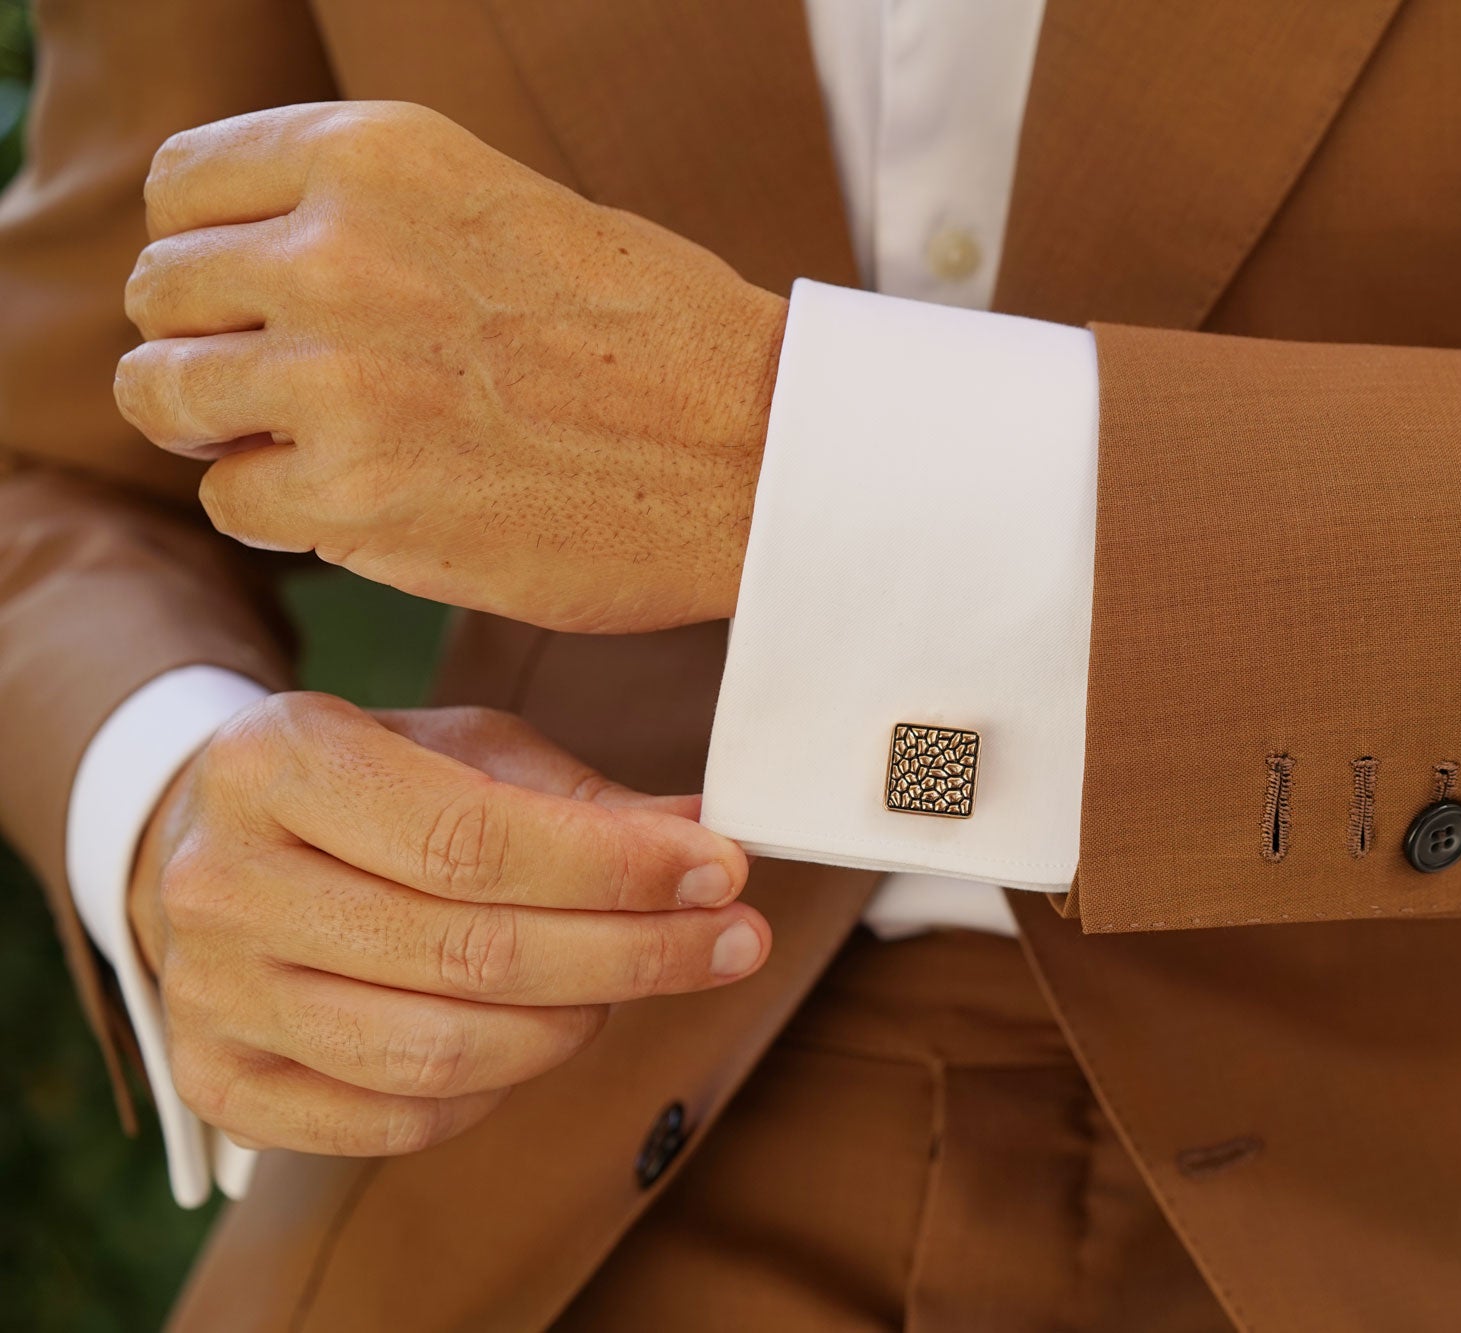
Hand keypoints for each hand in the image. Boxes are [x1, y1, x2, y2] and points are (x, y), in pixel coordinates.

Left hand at [115, 101, 785, 632]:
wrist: (759, 452)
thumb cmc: (659, 337)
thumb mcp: (505, 205)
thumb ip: (372, 216)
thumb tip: (259, 263)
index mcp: (376, 155)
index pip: (185, 187)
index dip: (208, 251)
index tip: (251, 298)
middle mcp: (337, 251)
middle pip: (161, 293)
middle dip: (211, 344)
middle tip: (284, 388)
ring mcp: (336, 378)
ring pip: (166, 397)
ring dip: (225, 431)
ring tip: (312, 447)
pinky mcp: (355, 498)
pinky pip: (232, 501)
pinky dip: (279, 511)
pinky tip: (362, 503)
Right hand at [129, 694, 764, 1156]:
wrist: (215, 844)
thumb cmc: (370, 786)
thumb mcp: (464, 749)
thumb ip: (581, 799)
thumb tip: (708, 839)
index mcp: (277, 761)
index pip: (474, 840)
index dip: (616, 869)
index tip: (724, 871)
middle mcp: (222, 882)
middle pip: (470, 953)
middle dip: (633, 952)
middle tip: (735, 939)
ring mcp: (209, 994)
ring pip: (441, 1051)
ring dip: (576, 1023)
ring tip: (639, 979)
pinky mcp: (220, 1084)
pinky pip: (398, 1121)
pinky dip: (499, 1088)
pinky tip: (546, 1032)